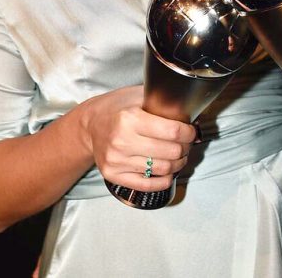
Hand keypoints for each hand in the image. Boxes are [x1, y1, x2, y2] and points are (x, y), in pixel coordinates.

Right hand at [79, 85, 195, 192]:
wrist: (90, 125)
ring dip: (178, 164)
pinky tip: (169, 172)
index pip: (172, 131)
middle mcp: (122, 141)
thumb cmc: (117, 107)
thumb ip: (161, 102)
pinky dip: (164, 180)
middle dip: (186, 147)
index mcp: (130, 119)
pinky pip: (147, 185)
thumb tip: (188, 112)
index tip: (192, 131)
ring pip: (162, 169)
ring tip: (180, 156)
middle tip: (188, 143)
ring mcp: (117, 161)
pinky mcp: (113, 176)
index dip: (189, 133)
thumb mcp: (137, 95)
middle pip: (170, 152)